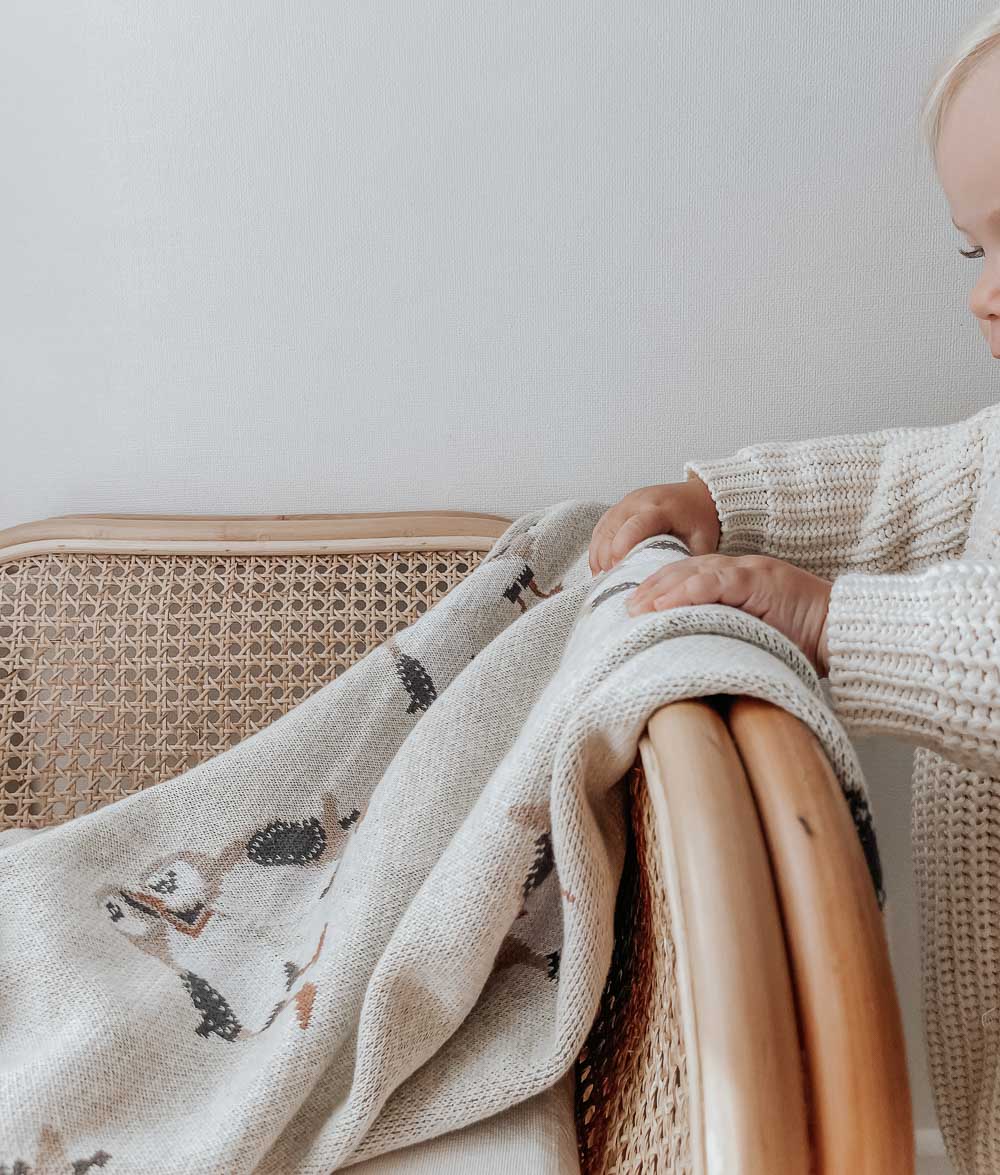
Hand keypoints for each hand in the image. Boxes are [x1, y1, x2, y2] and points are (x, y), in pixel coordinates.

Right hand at [589, 474, 720, 573]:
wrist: (699, 497)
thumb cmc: (700, 521)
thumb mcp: (702, 542)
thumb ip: (687, 563)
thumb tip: (672, 590)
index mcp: (659, 508)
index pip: (633, 528)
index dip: (622, 550)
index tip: (618, 572)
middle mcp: (637, 502)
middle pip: (611, 531)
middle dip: (607, 558)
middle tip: (612, 582)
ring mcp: (625, 503)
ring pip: (602, 531)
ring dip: (599, 556)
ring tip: (605, 578)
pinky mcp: (618, 508)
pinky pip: (600, 529)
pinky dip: (597, 549)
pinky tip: (600, 567)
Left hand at [626, 552, 833, 677]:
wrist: (840, 632)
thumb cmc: (800, 641)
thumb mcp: (751, 636)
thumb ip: (721, 633)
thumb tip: (685, 655)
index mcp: (735, 580)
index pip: (688, 577)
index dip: (659, 589)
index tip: (635, 607)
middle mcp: (739, 569)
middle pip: (684, 570)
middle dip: (652, 588)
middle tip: (626, 608)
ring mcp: (749, 570)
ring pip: (695, 571)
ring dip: (662, 589)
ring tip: (638, 607)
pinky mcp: (760, 579)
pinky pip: (717, 581)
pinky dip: (689, 591)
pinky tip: (666, 603)